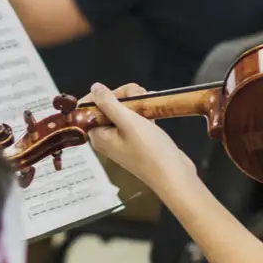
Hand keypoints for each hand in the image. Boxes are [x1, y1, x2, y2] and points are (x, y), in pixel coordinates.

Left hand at [80, 82, 195, 193]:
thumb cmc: (150, 150)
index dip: (100, 96)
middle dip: (122, 96)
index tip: (119, 92)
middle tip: (139, 94)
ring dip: (135, 102)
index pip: (87, 109)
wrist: (174, 175)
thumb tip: (94, 87)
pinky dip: (143, 111)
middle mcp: (107, 138)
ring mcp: (122, 139)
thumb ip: (109, 103)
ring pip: (122, 110)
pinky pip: (134, 119)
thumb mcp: (128, 122)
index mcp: (98, 136)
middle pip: (106, 107)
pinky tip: (153, 108)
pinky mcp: (137, 140)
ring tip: (148, 100)